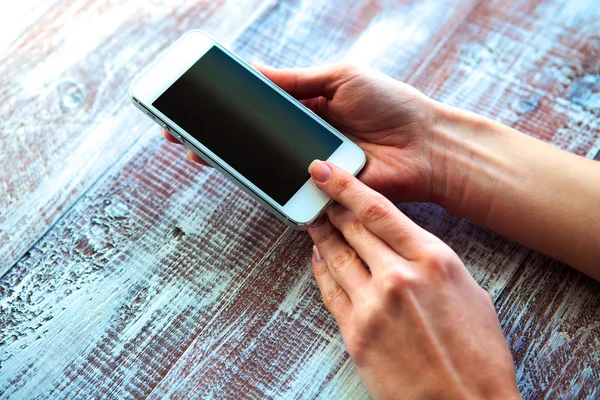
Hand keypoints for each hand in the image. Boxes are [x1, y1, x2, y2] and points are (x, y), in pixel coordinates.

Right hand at [163, 62, 447, 202]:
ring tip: (197, 153)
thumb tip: (254, 70)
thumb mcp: (340, 78)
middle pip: (251, 140)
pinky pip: (284, 191)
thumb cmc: (390, 106)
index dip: (225, 107)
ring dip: (229, 161)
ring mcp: (307, 167)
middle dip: (214, 137)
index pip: (256, 108)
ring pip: (261, 166)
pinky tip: (236, 176)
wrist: (426, 146)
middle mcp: (302, 140)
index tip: (193, 104)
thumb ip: (297, 79)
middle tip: (179, 133)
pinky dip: (261, 185)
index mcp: (306, 108)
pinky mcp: (318, 193)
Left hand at [307, 160, 519, 399]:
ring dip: (321, 236)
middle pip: (352, 229)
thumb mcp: (470, 293)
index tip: (327, 171)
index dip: (347, 186)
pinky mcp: (355, 333)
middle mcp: (399, 277)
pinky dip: (320, 270)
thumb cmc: (477, 355)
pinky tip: (317, 258)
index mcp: (433, 260)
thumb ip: (434, 262)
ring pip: (336, 257)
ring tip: (313, 222)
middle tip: (317, 195)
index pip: (379, 211)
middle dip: (331, 208)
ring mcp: (373, 305)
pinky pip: (329, 290)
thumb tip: (406, 243)